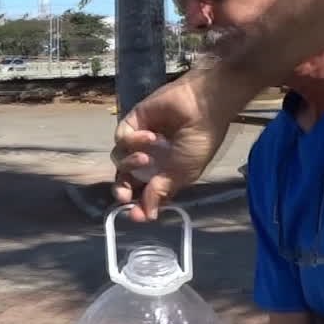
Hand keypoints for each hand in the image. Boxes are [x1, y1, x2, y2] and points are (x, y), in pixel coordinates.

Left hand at [111, 68, 252, 221]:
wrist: (203, 108)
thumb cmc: (200, 142)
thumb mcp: (183, 173)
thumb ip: (160, 192)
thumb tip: (148, 216)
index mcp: (165, 174)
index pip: (144, 194)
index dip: (137, 205)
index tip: (135, 215)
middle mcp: (150, 159)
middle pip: (125, 179)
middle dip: (122, 189)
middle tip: (124, 196)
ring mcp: (140, 140)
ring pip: (120, 160)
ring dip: (131, 163)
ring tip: (147, 158)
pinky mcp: (133, 122)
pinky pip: (121, 139)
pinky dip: (133, 141)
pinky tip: (151, 136)